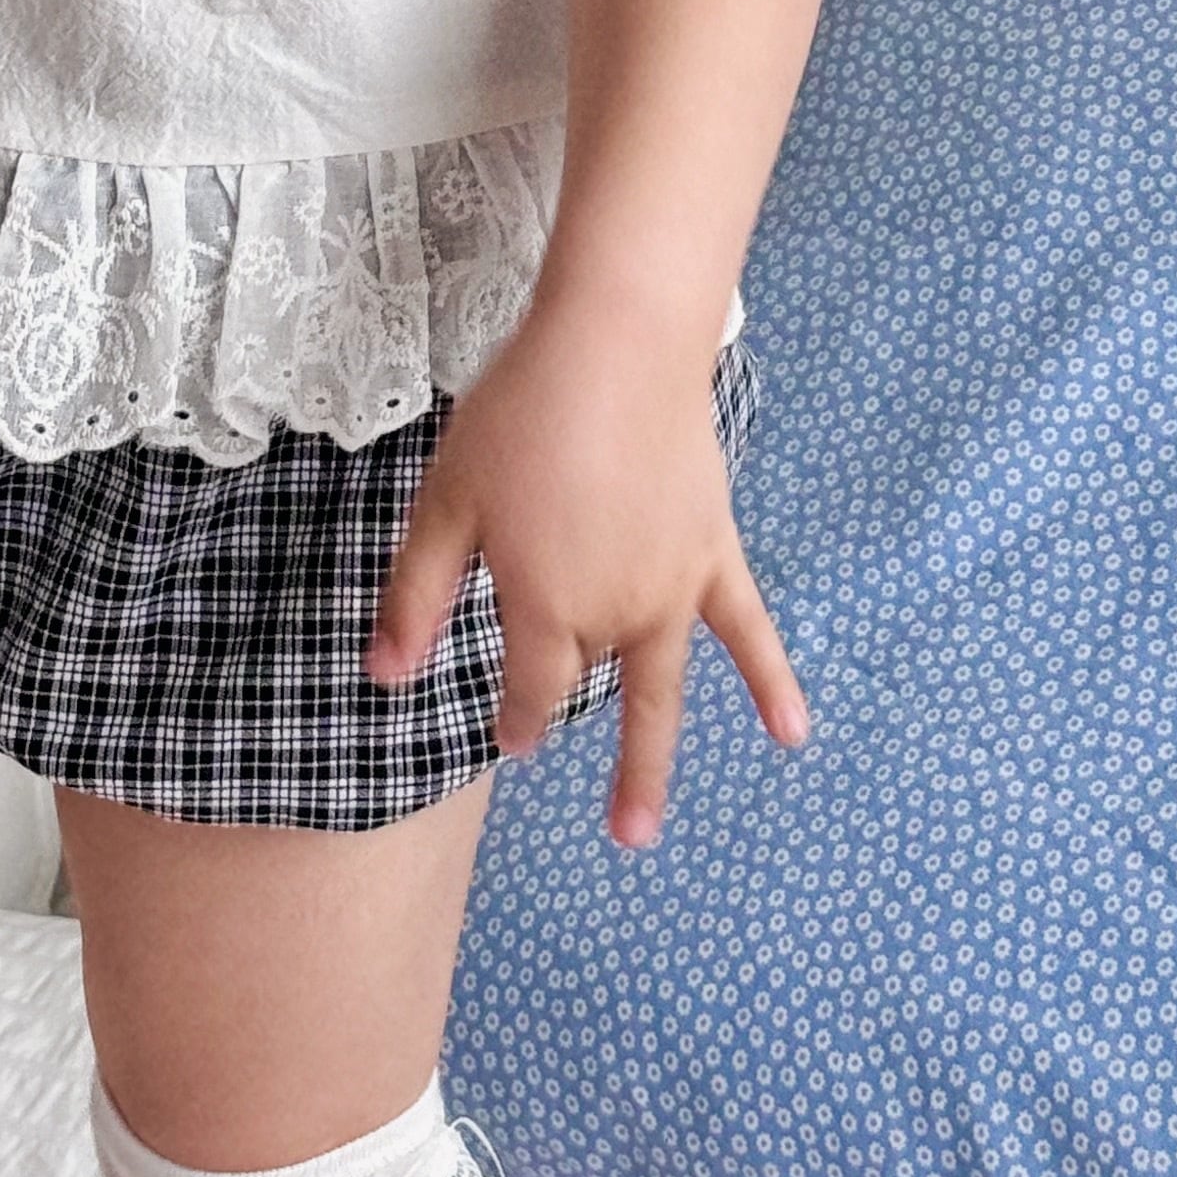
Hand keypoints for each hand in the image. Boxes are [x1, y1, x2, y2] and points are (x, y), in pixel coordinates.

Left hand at [363, 295, 810, 848]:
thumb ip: (417, 596)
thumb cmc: (522, 413)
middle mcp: (612, 615)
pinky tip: (792, 734)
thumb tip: (384, 678)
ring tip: (638, 832)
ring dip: (648, 764)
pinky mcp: (713, 554)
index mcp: (543, 606)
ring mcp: (671, 590)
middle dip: (561, 707)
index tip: (505, 741)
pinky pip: (748, 630)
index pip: (527, 691)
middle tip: (554, 754)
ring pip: (658, 689)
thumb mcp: (446, 501)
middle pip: (581, 677)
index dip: (513, 720)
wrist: (619, 345)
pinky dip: (771, 684)